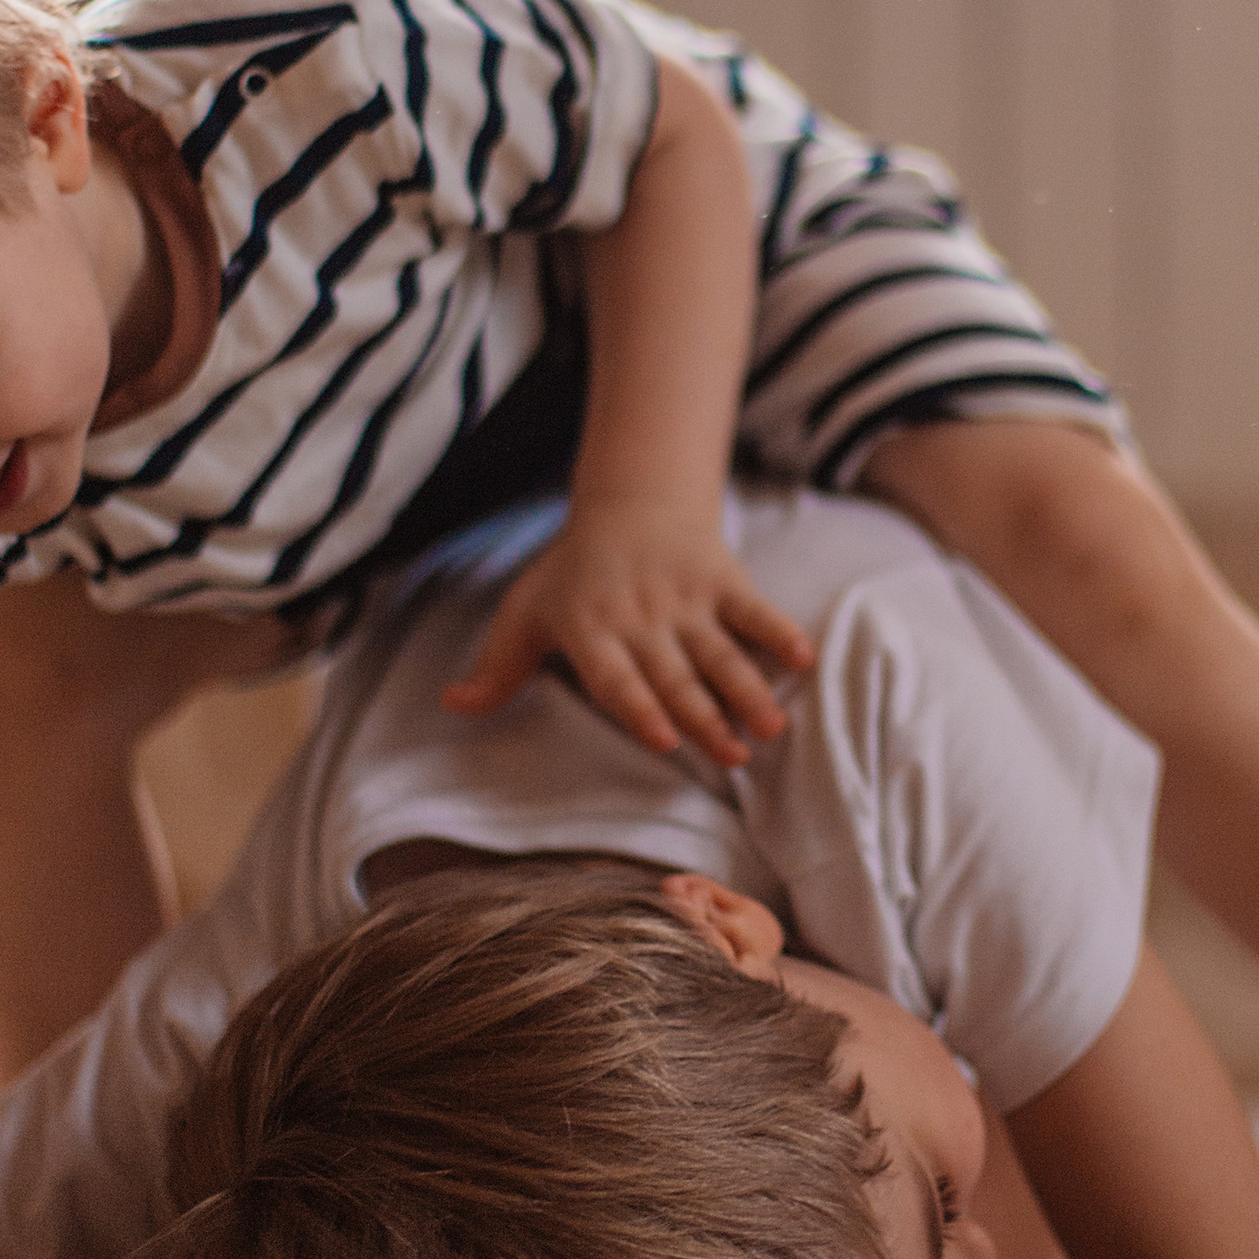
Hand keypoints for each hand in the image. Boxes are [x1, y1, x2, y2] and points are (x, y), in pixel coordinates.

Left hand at [441, 500, 811, 768]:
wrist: (629, 503)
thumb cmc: (569, 572)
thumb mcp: (523, 613)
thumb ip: (496, 667)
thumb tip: (453, 705)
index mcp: (591, 631)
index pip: (616, 677)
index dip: (638, 707)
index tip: (661, 740)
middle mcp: (640, 618)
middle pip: (676, 676)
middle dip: (705, 716)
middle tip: (734, 756)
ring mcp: (685, 599)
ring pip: (719, 651)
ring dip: (747, 688)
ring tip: (771, 727)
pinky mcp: (721, 579)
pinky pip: (753, 609)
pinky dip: (779, 631)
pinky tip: (805, 658)